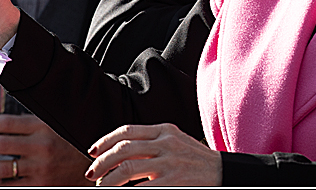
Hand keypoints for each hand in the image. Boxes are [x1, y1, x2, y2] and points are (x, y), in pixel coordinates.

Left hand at [0, 114, 93, 185]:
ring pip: (1, 169)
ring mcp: (40, 169)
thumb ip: (35, 122)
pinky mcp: (41, 186)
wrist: (98, 166)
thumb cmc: (75, 143)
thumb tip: (5, 120)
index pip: (6, 123)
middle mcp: (41, 148)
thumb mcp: (59, 124)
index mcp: (45, 128)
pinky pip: (10, 187)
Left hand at [85, 123, 221, 185]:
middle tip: (91, 174)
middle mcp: (166, 143)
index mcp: (165, 130)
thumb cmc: (196, 160)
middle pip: (123, 149)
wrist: (224, 173)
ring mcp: (170, 163)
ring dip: (108, 180)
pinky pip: (140, 188)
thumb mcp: (177, 142)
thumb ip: (153, 142)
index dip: (105, 141)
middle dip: (102, 163)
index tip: (93, 152)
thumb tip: (121, 151)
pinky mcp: (173, 182)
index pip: (127, 131)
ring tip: (101, 188)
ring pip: (126, 169)